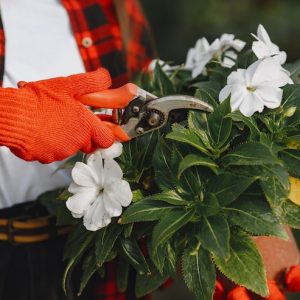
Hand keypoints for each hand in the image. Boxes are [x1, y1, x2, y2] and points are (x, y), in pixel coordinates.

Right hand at [0, 69, 120, 162]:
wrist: (13, 115)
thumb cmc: (40, 100)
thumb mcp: (70, 85)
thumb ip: (92, 82)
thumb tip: (105, 78)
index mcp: (86, 126)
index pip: (107, 139)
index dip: (105, 133)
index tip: (100, 127)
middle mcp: (77, 142)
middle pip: (89, 145)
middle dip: (84, 135)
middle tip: (73, 121)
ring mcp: (61, 152)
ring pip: (70, 148)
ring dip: (66, 137)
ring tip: (53, 121)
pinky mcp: (46, 157)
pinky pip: (53, 152)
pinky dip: (50, 144)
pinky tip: (42, 130)